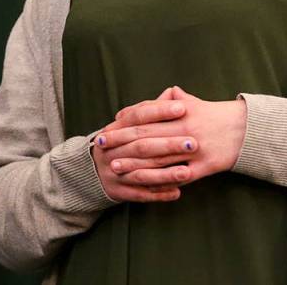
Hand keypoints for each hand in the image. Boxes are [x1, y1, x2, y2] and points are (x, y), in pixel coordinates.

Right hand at [90, 87, 197, 202]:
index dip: (160, 111)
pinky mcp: (119, 192)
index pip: (138, 116)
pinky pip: (140, 194)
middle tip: (194, 143)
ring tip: (188, 172)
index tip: (183, 108)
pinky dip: (158, 194)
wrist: (92, 171)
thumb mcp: (129, 125)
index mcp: (115, 129)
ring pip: (142, 173)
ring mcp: (114, 172)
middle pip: (142, 146)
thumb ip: (152, 110)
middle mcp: (112, 150)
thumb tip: (174, 92)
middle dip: (168, 144)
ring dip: (166, 174)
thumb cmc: (121, 142)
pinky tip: (177, 193)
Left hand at [100, 85, 247, 186]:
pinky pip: (174, 175)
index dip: (125, 123)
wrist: (245, 130)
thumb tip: (148, 102)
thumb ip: (170, 100)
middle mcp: (185, 128)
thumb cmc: (214, 115)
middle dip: (121, 141)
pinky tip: (141, 181)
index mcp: (181, 111)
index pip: (146, 117)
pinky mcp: (202, 167)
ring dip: (133, 162)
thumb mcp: (193, 102)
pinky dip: (156, 178)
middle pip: (147, 136)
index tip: (107, 128)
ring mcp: (193, 149)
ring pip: (157, 158)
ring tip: (114, 166)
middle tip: (100, 146)